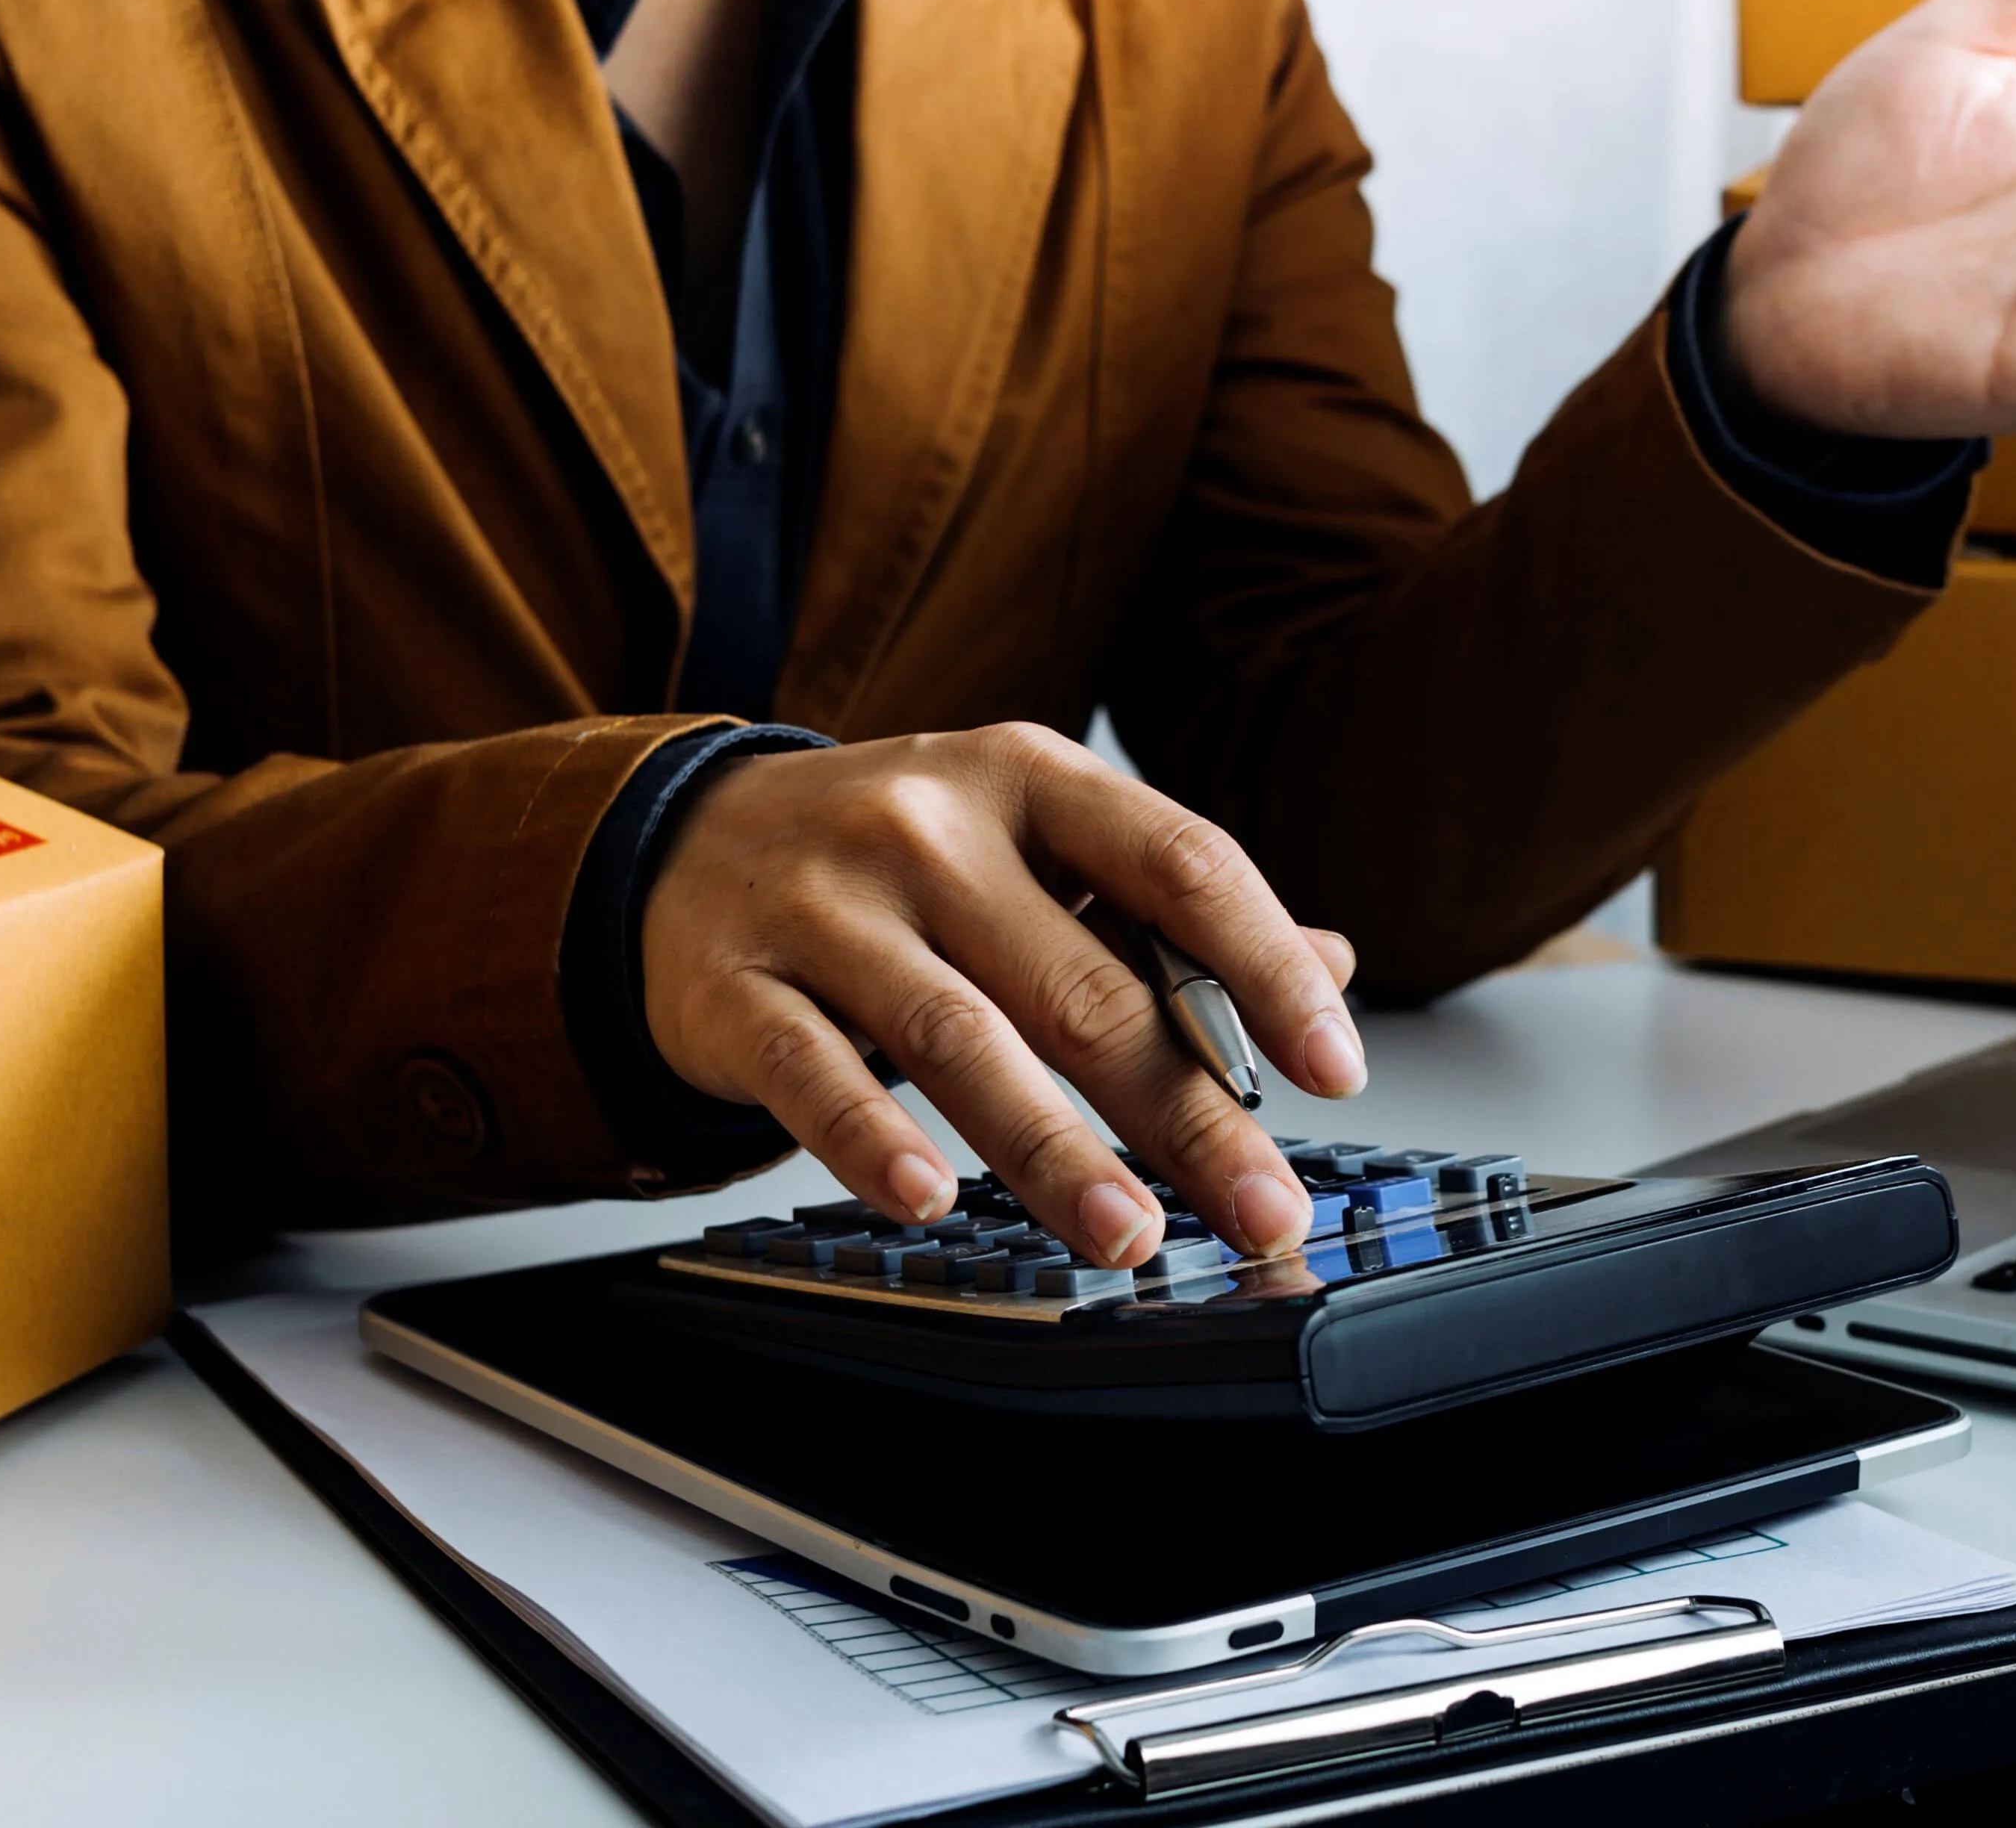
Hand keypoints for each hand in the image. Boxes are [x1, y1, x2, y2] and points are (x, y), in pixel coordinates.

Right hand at [639, 724, 1366, 1266]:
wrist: (681, 844)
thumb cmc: (895, 862)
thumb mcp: (1033, 845)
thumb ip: (1168, 907)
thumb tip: (1332, 963)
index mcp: (1030, 779)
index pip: (1179, 862)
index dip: (1266, 968)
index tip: (1334, 1068)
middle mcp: (932, 828)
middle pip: (1084, 984)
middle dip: (1188, 1115)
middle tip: (1262, 1210)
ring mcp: (826, 906)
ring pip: (960, 1040)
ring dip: (1052, 1151)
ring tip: (1128, 1235)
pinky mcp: (736, 987)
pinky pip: (813, 1073)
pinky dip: (872, 1140)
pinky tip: (931, 1198)